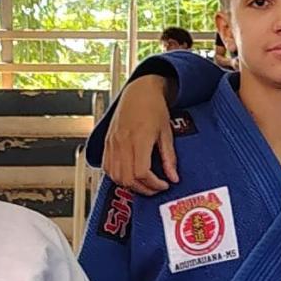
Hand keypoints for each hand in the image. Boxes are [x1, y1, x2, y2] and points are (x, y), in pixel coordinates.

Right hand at [100, 75, 179, 195]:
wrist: (139, 91)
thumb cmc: (153, 107)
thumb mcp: (166, 132)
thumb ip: (169, 157)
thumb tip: (173, 177)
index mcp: (138, 138)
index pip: (141, 172)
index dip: (153, 184)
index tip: (164, 185)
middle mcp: (122, 142)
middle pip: (126, 178)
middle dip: (143, 189)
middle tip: (155, 187)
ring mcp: (112, 142)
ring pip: (115, 175)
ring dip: (129, 185)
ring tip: (144, 183)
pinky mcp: (107, 142)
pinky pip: (107, 167)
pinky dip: (117, 176)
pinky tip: (130, 175)